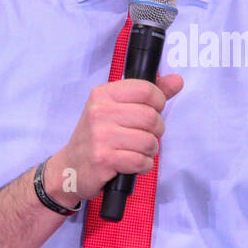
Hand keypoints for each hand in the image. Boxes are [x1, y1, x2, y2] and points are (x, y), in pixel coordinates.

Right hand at [50, 74, 184, 203]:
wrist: (70, 167)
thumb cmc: (98, 136)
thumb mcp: (117, 109)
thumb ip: (149, 94)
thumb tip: (177, 80)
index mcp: (103, 94)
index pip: (146, 90)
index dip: (158, 102)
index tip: (152, 111)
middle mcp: (99, 112)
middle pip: (151, 117)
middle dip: (156, 131)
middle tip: (144, 135)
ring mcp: (100, 136)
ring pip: (149, 141)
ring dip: (150, 151)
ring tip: (137, 151)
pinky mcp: (103, 159)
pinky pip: (141, 161)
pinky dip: (143, 166)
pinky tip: (131, 164)